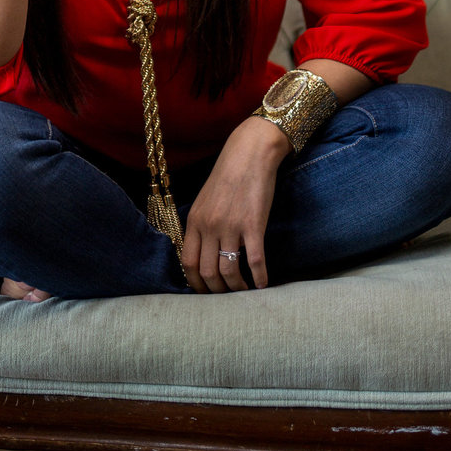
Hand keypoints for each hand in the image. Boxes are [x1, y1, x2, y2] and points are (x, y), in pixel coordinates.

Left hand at [180, 116, 288, 291]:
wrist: (250, 153)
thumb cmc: (229, 175)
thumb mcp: (205, 199)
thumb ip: (202, 225)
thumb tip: (202, 253)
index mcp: (195, 220)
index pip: (187, 263)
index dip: (195, 283)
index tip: (205, 291)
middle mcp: (209, 226)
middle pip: (207, 272)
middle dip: (216, 291)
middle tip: (226, 297)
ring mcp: (231, 226)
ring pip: (229, 271)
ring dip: (236, 288)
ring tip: (244, 291)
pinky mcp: (253, 225)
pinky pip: (255, 260)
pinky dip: (259, 277)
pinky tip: (263, 284)